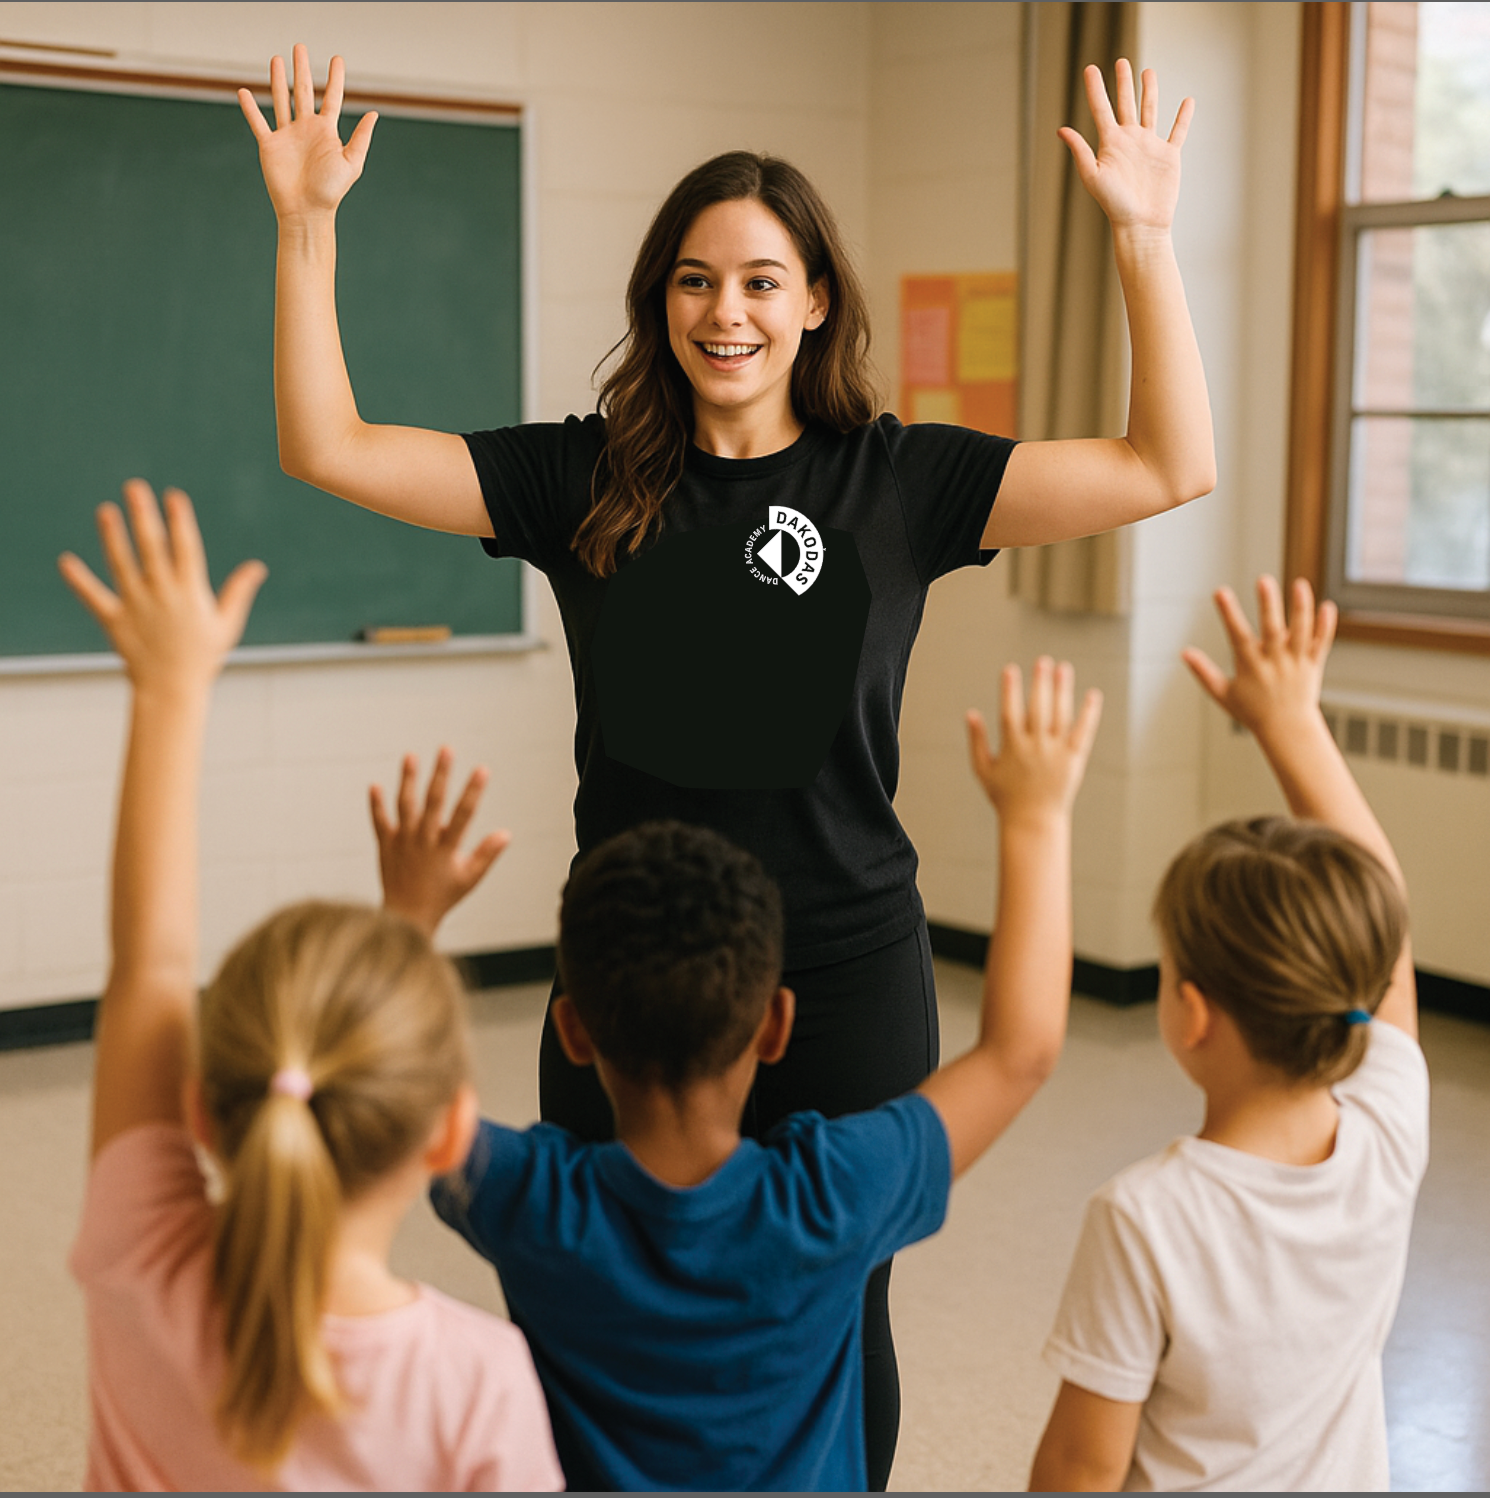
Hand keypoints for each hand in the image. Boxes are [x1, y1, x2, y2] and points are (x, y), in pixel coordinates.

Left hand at [58, 480, 265, 693]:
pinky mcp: (115, 620)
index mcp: (191, 592)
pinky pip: (95, 597)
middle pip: (152, 547)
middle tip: (135, 487)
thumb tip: (258, 567)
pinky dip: (80, 580)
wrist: (172, 689)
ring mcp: (137, 606)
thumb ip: (239, 592)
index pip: (186, 548)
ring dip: (113, 536)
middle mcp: (163, 594)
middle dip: (144, 515)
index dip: (181, 520)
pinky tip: (67, 561)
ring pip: (122, 564)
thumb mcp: (227, 624)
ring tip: (106, 510)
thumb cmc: (203, 657)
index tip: (174, 495)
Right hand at [238, 45, 376, 220]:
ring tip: (276, 59)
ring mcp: (287, 135)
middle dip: (302, 69)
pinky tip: (244, 92)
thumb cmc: (331, 191)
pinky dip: (250, 108)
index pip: (332, 98)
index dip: (335, 79)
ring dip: (278, 80)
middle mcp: (307, 129)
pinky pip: (258, 122)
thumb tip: (373, 113)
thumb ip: (361, 138)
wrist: (307, 211)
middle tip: (300, 47)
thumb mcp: (351, 163)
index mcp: (327, 132)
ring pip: (281, 100)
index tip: (337, 59)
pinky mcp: (270, 145)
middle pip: (303, 91)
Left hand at [371, 748, 509, 936]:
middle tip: (446, 749)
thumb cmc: (442, 897)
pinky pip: (379, 821)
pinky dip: (376, 804)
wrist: (406, 917)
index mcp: (446, 848)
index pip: (463, 814)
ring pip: (405, 805)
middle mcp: (423, 841)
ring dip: (408, 780)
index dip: (473, 791)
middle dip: (441, 774)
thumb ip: (487, 854)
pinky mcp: (386, 845)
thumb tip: (506, 834)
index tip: (482, 769)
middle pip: (433, 802)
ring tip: (410, 756)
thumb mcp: (469, 879)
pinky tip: (375, 785)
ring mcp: (402, 842)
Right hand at [967, 658, 1102, 824]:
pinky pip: (1083, 732)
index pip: (1010, 712)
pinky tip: (1093, 695)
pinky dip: (1089, 713)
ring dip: (1062, 690)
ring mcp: (1055, 752)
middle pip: (1038, 708)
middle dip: (1040, 683)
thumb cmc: (1005, 797)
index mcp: (1011, 747)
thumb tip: (970, 713)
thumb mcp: (983, 770)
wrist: (1032, 822)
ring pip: (1060, 715)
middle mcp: (1034, 747)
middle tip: (1043, 661)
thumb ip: (976, 741)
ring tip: (1063, 668)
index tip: (1010, 669)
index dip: (1010, 690)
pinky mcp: (1074, 759)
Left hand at [1059, 59, 1192, 233]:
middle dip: (1123, 83)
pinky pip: (1177, 131)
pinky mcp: (1168, 155)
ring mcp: (1149, 146)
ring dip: (1149, 91)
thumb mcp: (1093, 176)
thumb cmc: (1114, 205)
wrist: (1141, 224)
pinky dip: (1183, 117)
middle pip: (1126, 104)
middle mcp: (1129, 141)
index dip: (1095, 89)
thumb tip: (1061, 129)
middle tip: (1121, 61)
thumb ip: (1080, 151)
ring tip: (1147, 72)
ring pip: (1150, 110)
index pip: (1101, 109)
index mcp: (1111, 144)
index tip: (1090, 68)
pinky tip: (1187, 101)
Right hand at [1182, 575, 1336, 738]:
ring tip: (1300, 584)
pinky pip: (1321, 643)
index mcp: (1251, 666)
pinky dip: (1325, 626)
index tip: (1219, 592)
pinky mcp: (1313, 665)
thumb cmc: (1252, 712)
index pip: (1238, 635)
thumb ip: (1203, 672)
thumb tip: (1184, 653)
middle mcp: (1274, 662)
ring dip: (1301, 607)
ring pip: (1300, 631)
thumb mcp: (1222, 694)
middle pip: (1272, 628)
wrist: (1287, 730)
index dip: (1228, 613)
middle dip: (1268, 604)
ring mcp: (1296, 662)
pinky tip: (1327, 606)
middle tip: (1263, 580)